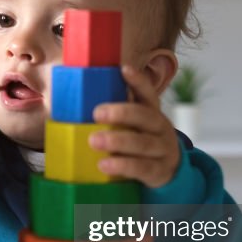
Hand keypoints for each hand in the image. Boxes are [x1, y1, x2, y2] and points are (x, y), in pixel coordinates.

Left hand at [89, 65, 180, 187]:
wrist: (167, 170)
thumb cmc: (140, 142)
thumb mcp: (133, 127)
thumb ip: (114, 115)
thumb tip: (74, 101)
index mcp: (152, 113)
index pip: (148, 94)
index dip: (138, 81)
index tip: (123, 70)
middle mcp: (161, 128)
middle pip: (146, 116)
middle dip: (121, 113)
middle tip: (96, 113)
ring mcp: (163, 150)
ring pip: (143, 143)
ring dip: (118, 141)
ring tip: (94, 140)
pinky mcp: (158, 171)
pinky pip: (142, 168)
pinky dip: (122, 165)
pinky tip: (104, 164)